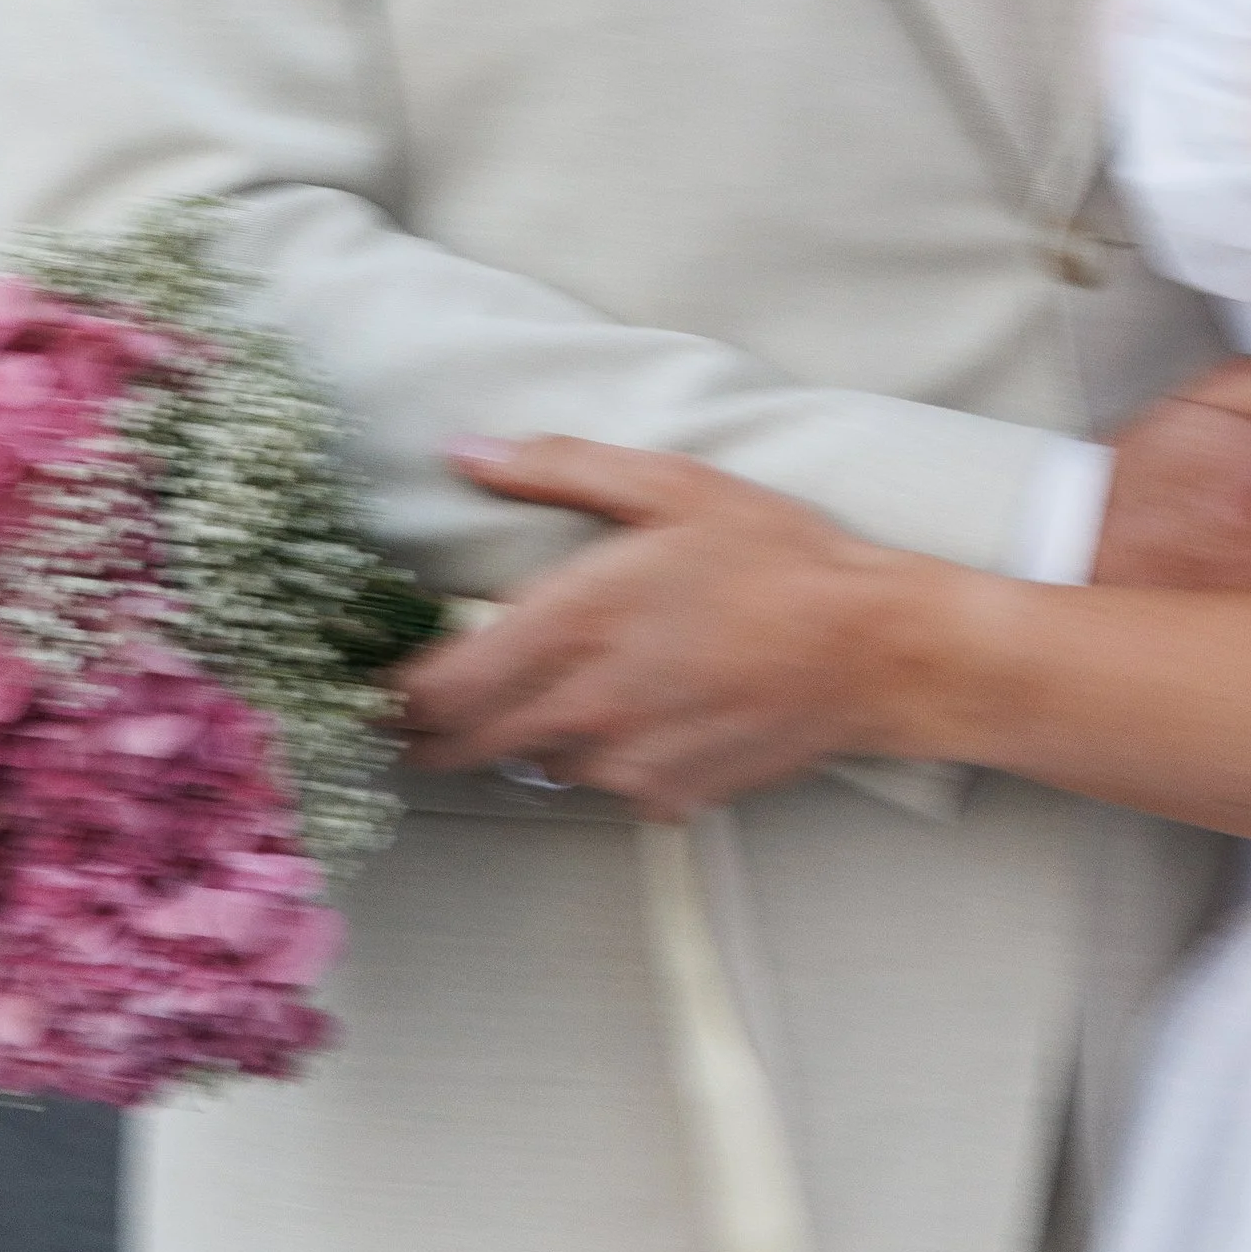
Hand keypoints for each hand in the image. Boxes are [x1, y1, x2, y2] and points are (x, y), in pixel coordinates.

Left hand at [394, 441, 906, 814]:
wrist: (873, 650)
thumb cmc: (774, 557)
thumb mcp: (670, 485)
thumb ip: (558, 469)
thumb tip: (467, 451)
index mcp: (567, 627)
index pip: (428, 697)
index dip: (387, 696)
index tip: (377, 677)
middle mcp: (580, 710)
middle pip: (454, 750)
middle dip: (430, 729)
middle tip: (432, 693)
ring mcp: (622, 766)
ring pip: (530, 765)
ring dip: (527, 736)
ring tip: (574, 681)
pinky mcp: (665, 800)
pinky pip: (605, 784)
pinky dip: (606, 755)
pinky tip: (651, 706)